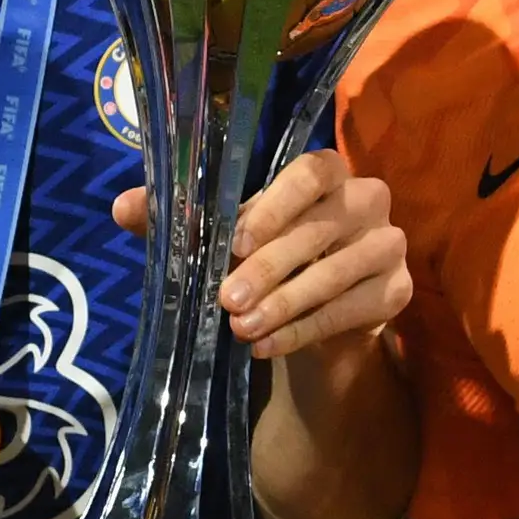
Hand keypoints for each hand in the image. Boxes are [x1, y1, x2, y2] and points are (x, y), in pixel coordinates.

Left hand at [114, 149, 409, 360]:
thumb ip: (179, 218)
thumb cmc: (266, 259)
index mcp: (328, 171)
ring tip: (241, 328)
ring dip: (285, 303)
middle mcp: (368, 199)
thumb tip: (122, 207)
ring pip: (337, 273)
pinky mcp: (397, 293)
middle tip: (226, 298)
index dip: (275, 204)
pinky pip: (351, 311)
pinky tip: (266, 346)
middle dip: (269, 266)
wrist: (314, 318)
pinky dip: (303, 330)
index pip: (312, 172)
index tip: (233, 240)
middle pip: (320, 228)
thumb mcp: (222, 238)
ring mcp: (388, 246)